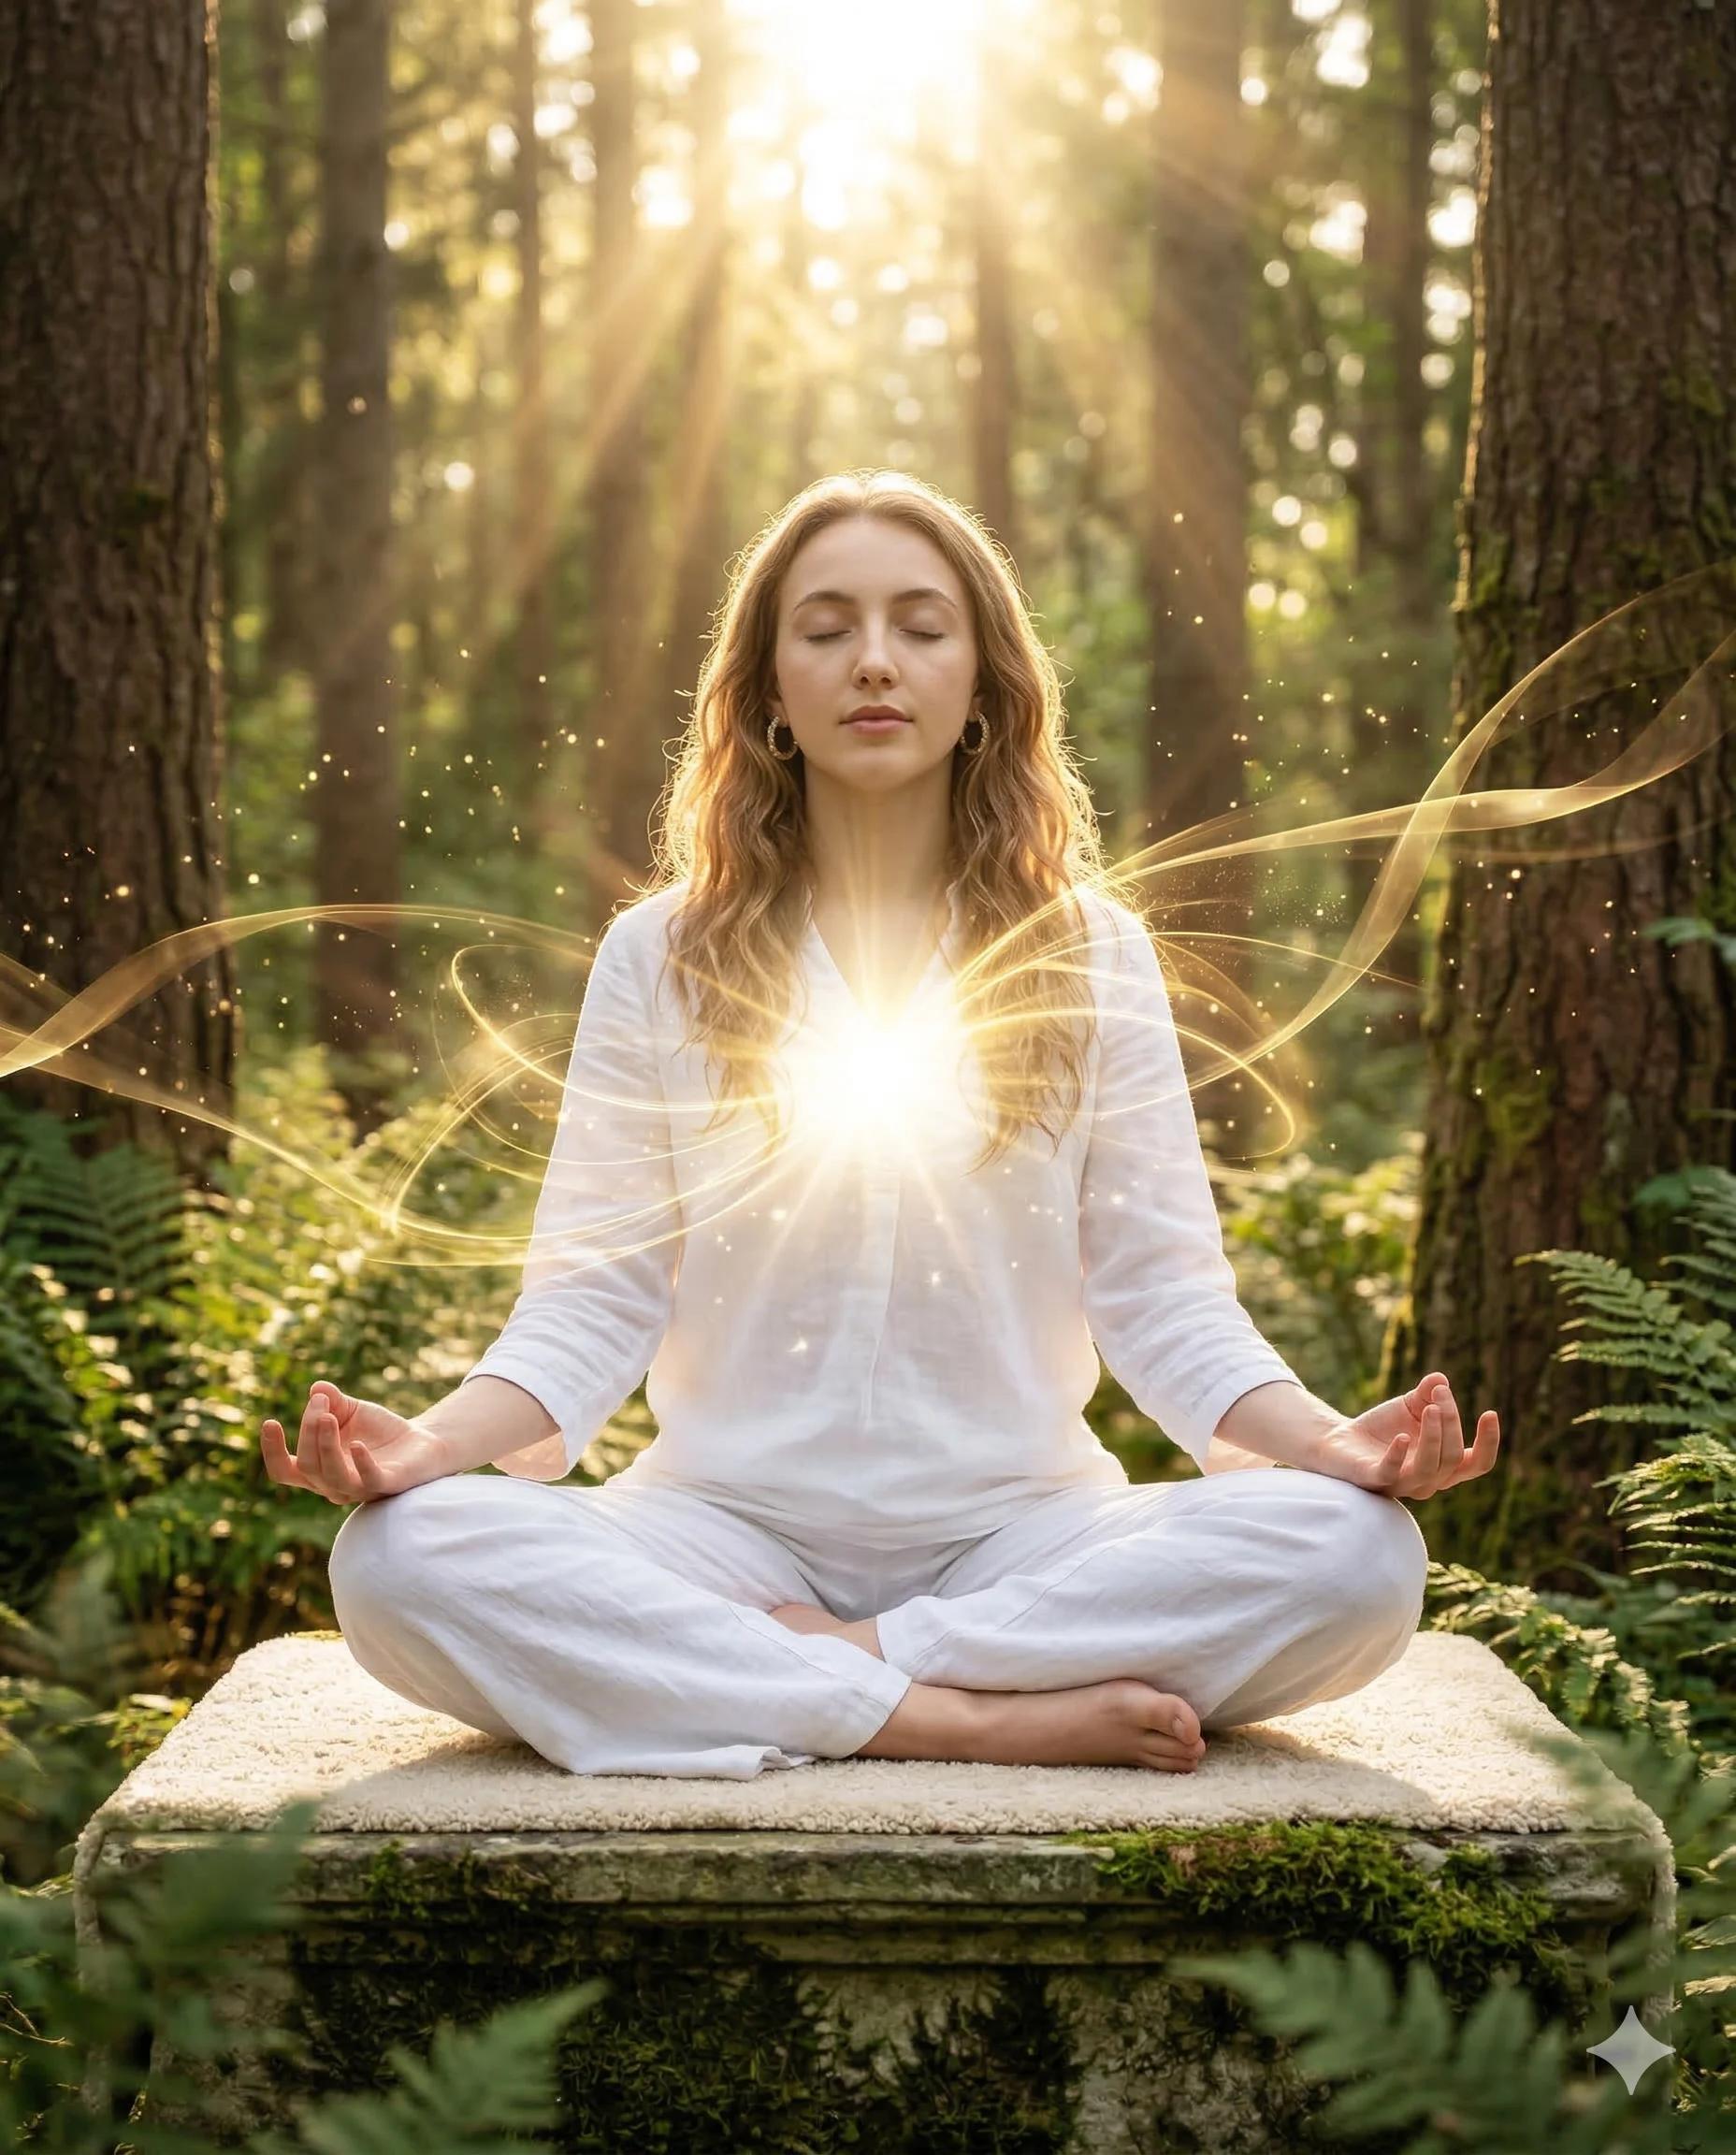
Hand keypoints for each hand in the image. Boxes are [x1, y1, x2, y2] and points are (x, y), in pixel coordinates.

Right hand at [261, 1380, 451, 1505]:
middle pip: (308, 1465)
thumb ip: (332, 1401)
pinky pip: (368, 1480)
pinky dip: (360, 1463)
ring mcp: (358, 1488)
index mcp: (318, 1469)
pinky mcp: (385, 1485)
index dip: (272, 1451)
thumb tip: (317, 1388)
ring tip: (328, 1416)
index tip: (269, 1422)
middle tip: (322, 1402)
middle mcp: (333, 1485)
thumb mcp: (351, 1410)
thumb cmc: (378, 1430)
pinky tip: (357, 1443)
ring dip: (326, 1445)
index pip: (284, 1470)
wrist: (420, 1441)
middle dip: (309, 1430)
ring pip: (331, 1475)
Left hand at [1315, 1372, 1500, 1501]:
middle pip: (1453, 1456)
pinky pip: (1392, 1473)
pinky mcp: (1376, 1480)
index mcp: (1444, 1465)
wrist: (1342, 1439)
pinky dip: (1399, 1455)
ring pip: (1431, 1468)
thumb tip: (1440, 1379)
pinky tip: (1402, 1435)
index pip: (1478, 1464)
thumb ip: (1428, 1393)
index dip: (1489, 1443)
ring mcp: (1403, 1483)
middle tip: (1439, 1393)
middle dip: (1451, 1421)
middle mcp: (1429, 1480)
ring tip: (1430, 1408)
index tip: (1489, 1413)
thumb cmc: (1385, 1427)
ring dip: (1434, 1436)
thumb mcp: (1411, 1405)